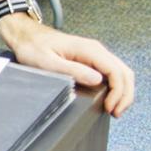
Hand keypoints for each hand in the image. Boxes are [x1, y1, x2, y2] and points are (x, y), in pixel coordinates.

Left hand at [0, 14, 133, 116]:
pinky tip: (109, 98)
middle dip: (124, 95)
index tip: (110, 108)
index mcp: (88, 49)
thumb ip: (73, 70)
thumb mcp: (48, 62)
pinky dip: (115, 86)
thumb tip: (98, 80)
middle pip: (123, 72)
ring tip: (114, 109)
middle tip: (115, 113)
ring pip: (120, 72)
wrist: (26, 36)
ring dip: (122, 92)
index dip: (118, 92)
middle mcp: (95, 50)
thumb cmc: (33, 48)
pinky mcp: (90, 58)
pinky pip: (111, 72)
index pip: (116, 71)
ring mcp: (94, 53)